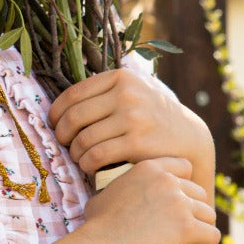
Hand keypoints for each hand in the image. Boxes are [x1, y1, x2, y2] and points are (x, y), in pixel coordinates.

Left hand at [48, 67, 214, 188]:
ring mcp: (133, 117)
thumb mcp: (133, 92)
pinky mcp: (137, 142)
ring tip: (79, 156)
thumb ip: (104, 92)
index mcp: (120, 77)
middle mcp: (127, 94)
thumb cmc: (151, 117)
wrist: (189, 138)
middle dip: (62, 135)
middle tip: (64, 144)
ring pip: (83, 139)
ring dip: (74, 153)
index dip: (56, 113)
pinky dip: (86, 163)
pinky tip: (89, 166)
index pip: (73, 95)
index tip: (54, 125)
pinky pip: (96, 155)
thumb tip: (60, 106)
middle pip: (74, 118)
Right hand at [81, 156, 219, 243]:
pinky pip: (212, 235)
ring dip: (199, 229)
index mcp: (149, 168)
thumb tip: (123, 197)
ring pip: (208, 215)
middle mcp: (167, 181)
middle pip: (199, 193)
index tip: (175, 205)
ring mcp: (179, 203)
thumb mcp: (106, 194)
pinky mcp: (187, 227)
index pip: (184, 167)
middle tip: (177, 230)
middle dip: (192, 212)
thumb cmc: (95, 227)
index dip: (184, 187)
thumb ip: (125, 189)